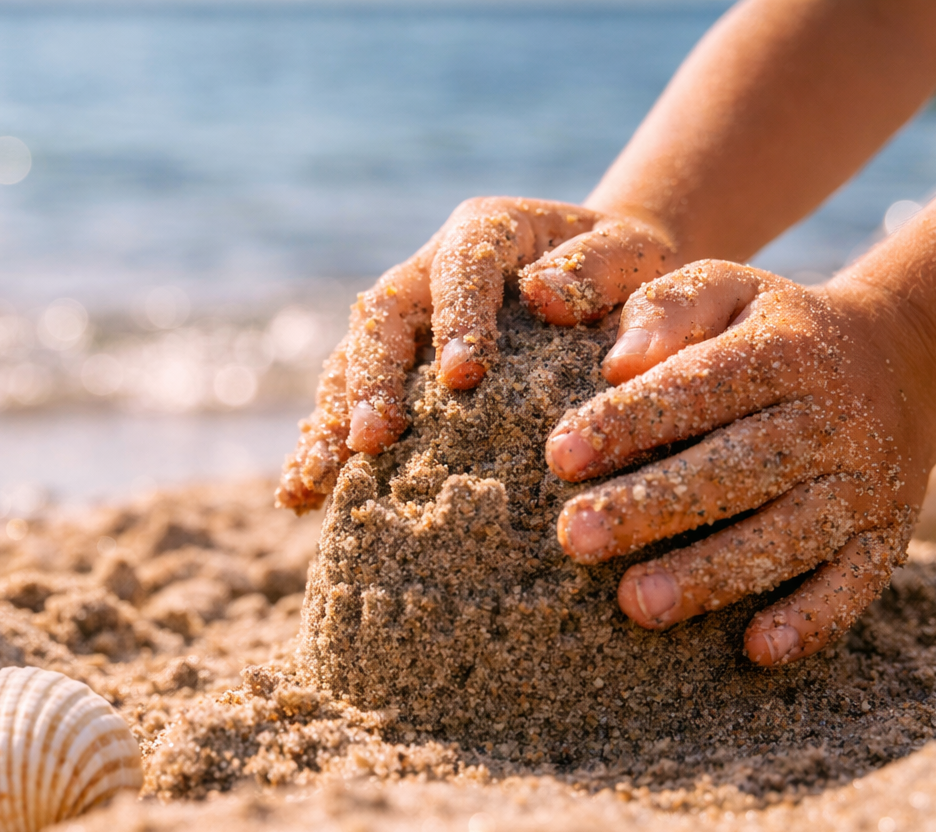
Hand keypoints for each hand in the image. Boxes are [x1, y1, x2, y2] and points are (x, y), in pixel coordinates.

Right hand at [275, 198, 675, 511]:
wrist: (608, 289)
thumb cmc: (627, 275)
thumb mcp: (634, 258)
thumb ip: (601, 269)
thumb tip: (547, 297)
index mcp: (484, 231)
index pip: (459, 265)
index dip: (456, 317)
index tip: (465, 377)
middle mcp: (427, 273)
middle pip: (382, 318)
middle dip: (372, 379)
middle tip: (373, 438)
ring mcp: (403, 325)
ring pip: (349, 363)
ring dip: (328, 420)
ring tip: (313, 480)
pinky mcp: (393, 372)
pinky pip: (346, 405)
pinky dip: (323, 446)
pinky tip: (301, 496)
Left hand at [545, 261, 927, 665]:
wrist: (897, 360)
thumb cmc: (768, 330)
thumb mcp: (725, 289)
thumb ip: (668, 308)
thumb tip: (617, 359)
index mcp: (783, 351)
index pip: (699, 387)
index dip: (629, 421)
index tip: (558, 454)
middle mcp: (829, 417)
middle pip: (737, 468)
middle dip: (652, 506)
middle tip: (574, 537)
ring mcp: (862, 481)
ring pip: (789, 534)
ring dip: (713, 574)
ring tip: (635, 603)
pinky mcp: (884, 535)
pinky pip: (856, 583)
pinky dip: (812, 620)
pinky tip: (756, 649)